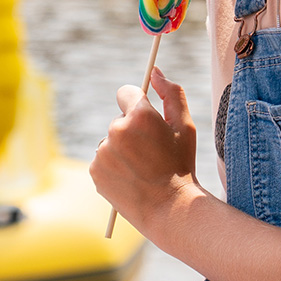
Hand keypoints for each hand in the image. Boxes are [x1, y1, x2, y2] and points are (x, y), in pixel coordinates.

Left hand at [89, 67, 199, 232]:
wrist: (169, 209)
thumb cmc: (181, 165)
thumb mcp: (185, 126)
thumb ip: (171, 93)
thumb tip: (155, 71)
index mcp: (140, 115)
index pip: (127, 92)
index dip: (137, 104)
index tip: (145, 117)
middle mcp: (117, 129)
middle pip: (120, 119)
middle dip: (132, 130)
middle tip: (150, 152)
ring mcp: (103, 151)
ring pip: (111, 140)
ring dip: (122, 148)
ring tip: (142, 168)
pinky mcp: (95, 169)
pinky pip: (102, 159)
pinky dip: (113, 166)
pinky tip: (131, 178)